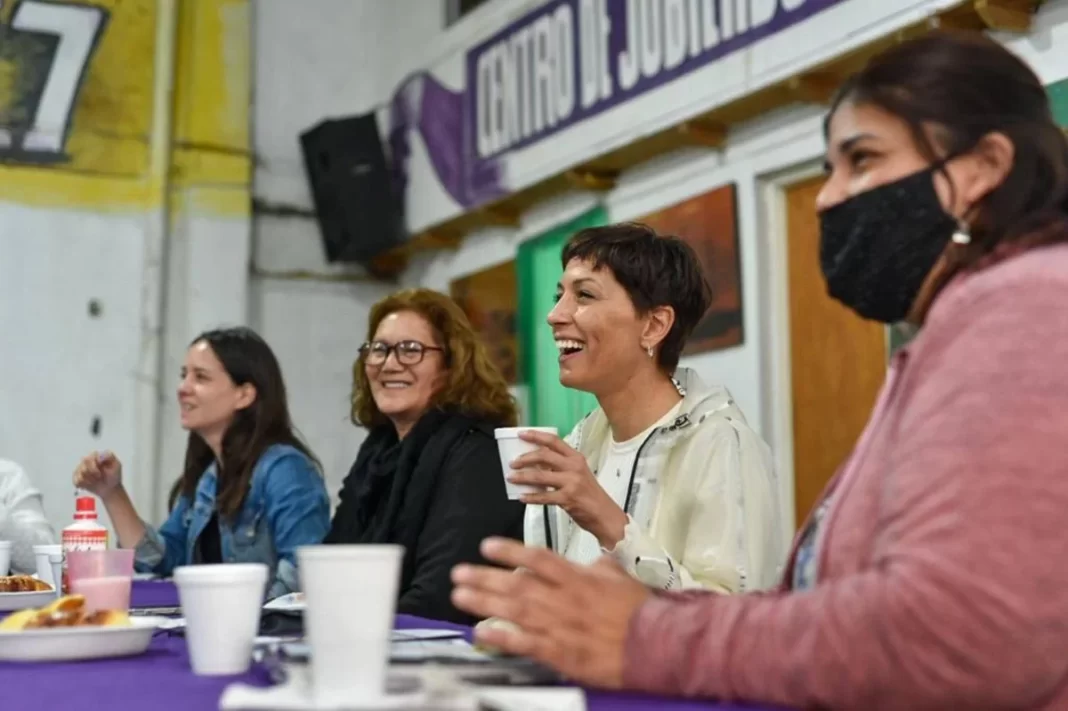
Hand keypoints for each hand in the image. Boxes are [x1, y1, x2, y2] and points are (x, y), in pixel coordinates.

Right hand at [73, 450, 122, 497]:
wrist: (110, 489)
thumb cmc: (114, 476)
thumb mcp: (117, 465)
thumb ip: (110, 457)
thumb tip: (100, 455)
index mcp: (97, 456)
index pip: (91, 456)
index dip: (94, 465)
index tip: (100, 472)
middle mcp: (88, 460)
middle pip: (83, 464)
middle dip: (92, 472)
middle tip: (99, 477)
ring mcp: (81, 468)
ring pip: (79, 473)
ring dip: (89, 479)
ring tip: (96, 481)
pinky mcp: (76, 477)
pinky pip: (76, 480)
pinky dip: (83, 484)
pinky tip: (89, 485)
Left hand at [451, 537, 651, 687]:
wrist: (655, 643)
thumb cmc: (639, 610)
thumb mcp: (618, 577)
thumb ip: (598, 567)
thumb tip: (592, 562)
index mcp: (577, 577)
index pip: (537, 558)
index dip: (510, 551)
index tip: (487, 546)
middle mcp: (563, 598)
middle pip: (517, 583)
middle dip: (484, 577)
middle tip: (458, 573)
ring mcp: (559, 625)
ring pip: (514, 610)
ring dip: (483, 601)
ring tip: (459, 595)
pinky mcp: (560, 652)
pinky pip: (524, 643)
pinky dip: (501, 637)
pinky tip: (481, 632)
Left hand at [508, 431, 627, 547]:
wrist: (605, 515)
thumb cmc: (590, 495)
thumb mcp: (579, 474)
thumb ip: (561, 467)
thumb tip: (536, 466)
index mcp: (576, 458)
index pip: (554, 441)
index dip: (536, 436)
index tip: (521, 434)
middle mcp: (574, 467)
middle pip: (544, 456)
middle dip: (525, 458)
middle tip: (513, 463)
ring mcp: (571, 482)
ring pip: (540, 476)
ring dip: (522, 477)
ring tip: (512, 478)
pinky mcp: (567, 499)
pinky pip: (543, 496)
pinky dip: (531, 497)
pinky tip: (522, 497)